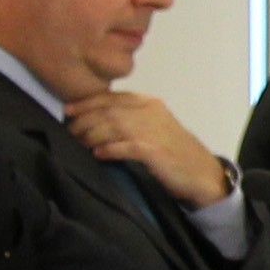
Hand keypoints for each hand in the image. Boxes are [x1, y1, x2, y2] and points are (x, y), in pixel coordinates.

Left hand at [65, 91, 229, 206]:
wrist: (201, 172)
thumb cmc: (173, 150)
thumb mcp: (153, 124)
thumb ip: (130, 116)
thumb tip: (93, 117)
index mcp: (149, 102)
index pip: (111, 97)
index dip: (86, 103)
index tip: (68, 110)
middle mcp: (150, 112)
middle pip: (107, 111)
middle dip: (83, 121)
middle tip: (71, 132)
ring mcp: (152, 130)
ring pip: (110, 126)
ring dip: (90, 136)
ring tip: (81, 144)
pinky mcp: (153, 150)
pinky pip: (121, 147)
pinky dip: (106, 150)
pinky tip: (98, 155)